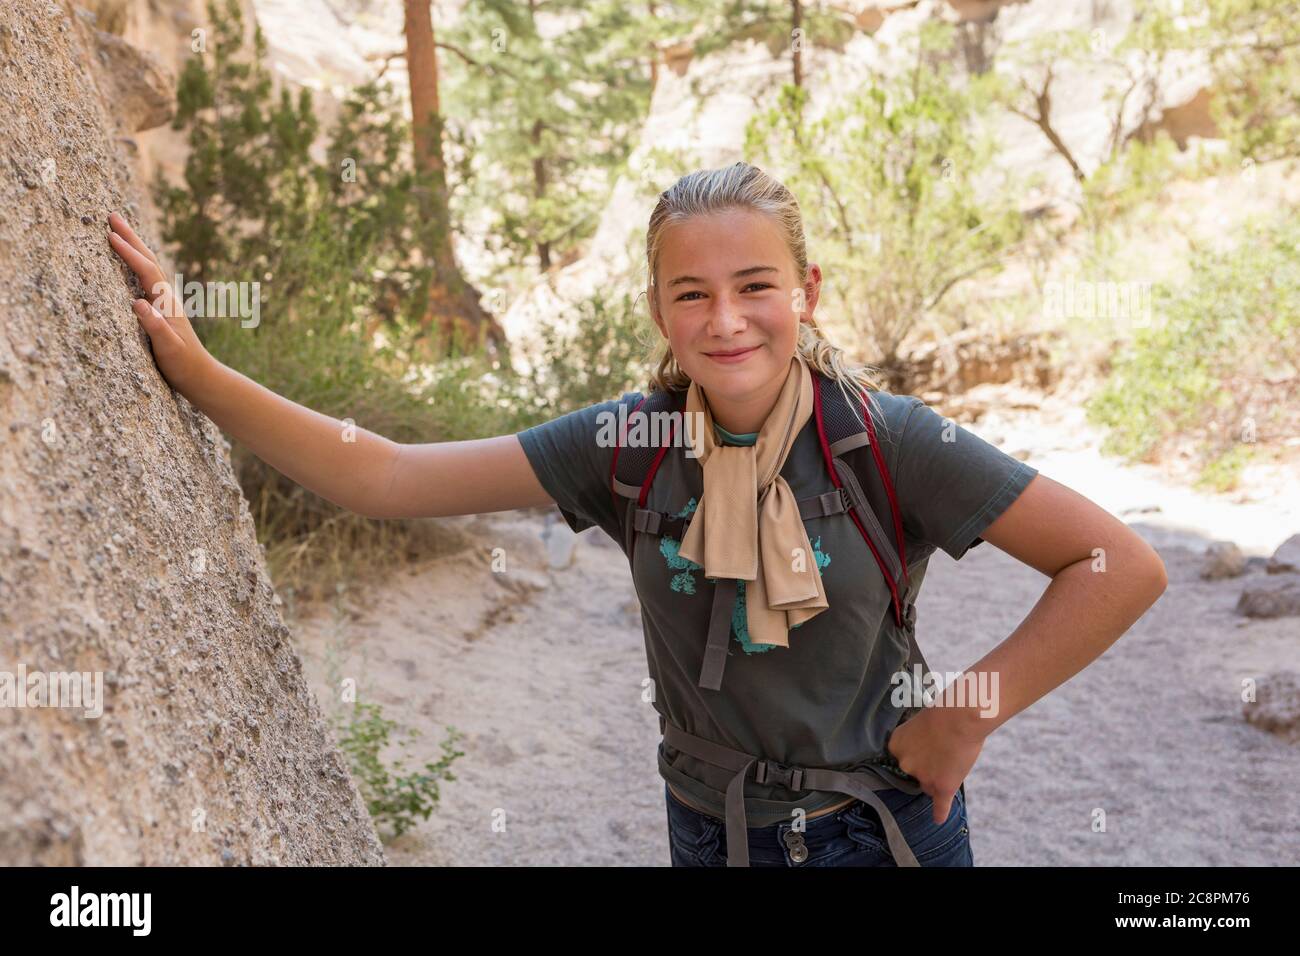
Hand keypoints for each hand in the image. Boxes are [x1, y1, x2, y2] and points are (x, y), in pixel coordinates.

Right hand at [107, 212, 215, 397]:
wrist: (201, 376)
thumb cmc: (183, 365)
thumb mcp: (168, 348)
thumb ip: (155, 326)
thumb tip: (139, 303)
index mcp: (166, 303)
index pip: (146, 271)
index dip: (128, 253)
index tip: (110, 235)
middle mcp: (166, 297)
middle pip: (148, 260)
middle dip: (131, 238)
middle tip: (112, 215)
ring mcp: (165, 302)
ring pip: (149, 266)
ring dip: (134, 246)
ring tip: (119, 230)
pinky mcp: (162, 309)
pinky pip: (147, 279)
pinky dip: (136, 264)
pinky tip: (130, 263)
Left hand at [886, 704, 987, 824]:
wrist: (961, 717)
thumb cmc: (943, 712)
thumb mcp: (919, 721)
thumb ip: (917, 740)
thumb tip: (924, 750)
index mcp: (896, 746)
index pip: (904, 759)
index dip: (918, 754)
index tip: (928, 746)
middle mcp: (905, 764)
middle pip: (915, 774)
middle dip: (928, 765)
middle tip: (943, 749)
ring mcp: (923, 778)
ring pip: (929, 785)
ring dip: (940, 777)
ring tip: (953, 758)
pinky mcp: (942, 787)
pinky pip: (940, 806)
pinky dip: (939, 812)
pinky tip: (938, 819)